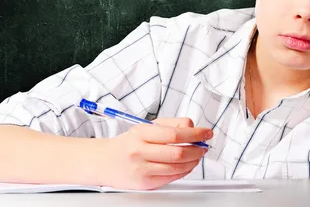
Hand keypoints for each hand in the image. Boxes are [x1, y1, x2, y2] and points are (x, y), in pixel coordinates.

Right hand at [95, 117, 211, 189]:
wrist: (103, 161)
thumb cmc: (128, 142)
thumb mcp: (146, 126)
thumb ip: (170, 124)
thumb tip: (192, 128)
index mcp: (142, 134)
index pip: (175, 134)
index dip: (195, 134)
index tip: (206, 132)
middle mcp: (140, 152)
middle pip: (178, 153)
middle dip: (197, 149)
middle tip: (205, 145)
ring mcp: (142, 170)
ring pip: (177, 168)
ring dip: (193, 161)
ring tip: (198, 154)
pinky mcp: (144, 184)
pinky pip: (171, 178)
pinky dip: (184, 171)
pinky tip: (187, 165)